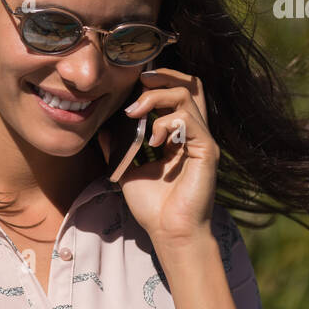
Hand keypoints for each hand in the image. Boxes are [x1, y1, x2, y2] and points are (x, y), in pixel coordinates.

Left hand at [96, 68, 218, 246]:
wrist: (168, 233)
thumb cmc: (153, 207)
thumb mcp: (128, 170)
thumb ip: (118, 147)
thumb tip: (101, 128)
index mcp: (178, 135)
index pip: (177, 93)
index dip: (159, 81)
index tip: (133, 83)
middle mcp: (193, 133)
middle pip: (190, 85)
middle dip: (164, 76)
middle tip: (139, 81)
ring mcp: (202, 140)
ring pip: (187, 96)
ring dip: (156, 98)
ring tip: (135, 114)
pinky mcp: (207, 151)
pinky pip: (189, 121)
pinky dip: (166, 123)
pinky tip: (152, 141)